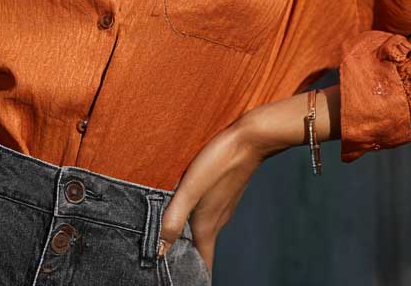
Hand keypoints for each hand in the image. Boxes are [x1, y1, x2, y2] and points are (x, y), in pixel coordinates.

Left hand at [159, 87, 338, 272]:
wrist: (249, 139)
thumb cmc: (218, 162)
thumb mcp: (190, 189)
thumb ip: (174, 217)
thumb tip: (161, 249)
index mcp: (208, 225)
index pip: (203, 263)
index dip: (194, 276)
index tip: (183, 282)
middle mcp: (218, 220)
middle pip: (204, 251)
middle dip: (190, 262)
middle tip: (173, 265)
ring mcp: (223, 207)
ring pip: (206, 233)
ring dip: (193, 242)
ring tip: (175, 244)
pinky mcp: (224, 193)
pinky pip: (209, 216)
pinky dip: (197, 223)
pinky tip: (186, 212)